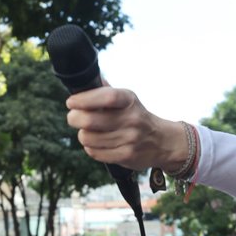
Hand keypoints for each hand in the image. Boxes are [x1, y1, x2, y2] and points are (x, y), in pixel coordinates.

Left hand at [65, 87, 186, 172]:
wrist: (163, 141)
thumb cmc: (138, 117)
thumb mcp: (128, 99)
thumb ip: (106, 90)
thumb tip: (85, 80)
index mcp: (129, 100)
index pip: (106, 97)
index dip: (84, 99)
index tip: (71, 102)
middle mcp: (131, 119)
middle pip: (90, 120)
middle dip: (74, 118)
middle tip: (73, 117)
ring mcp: (130, 139)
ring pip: (88, 138)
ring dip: (83, 135)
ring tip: (88, 132)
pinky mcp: (127, 156)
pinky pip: (95, 153)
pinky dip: (90, 148)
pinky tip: (96, 144)